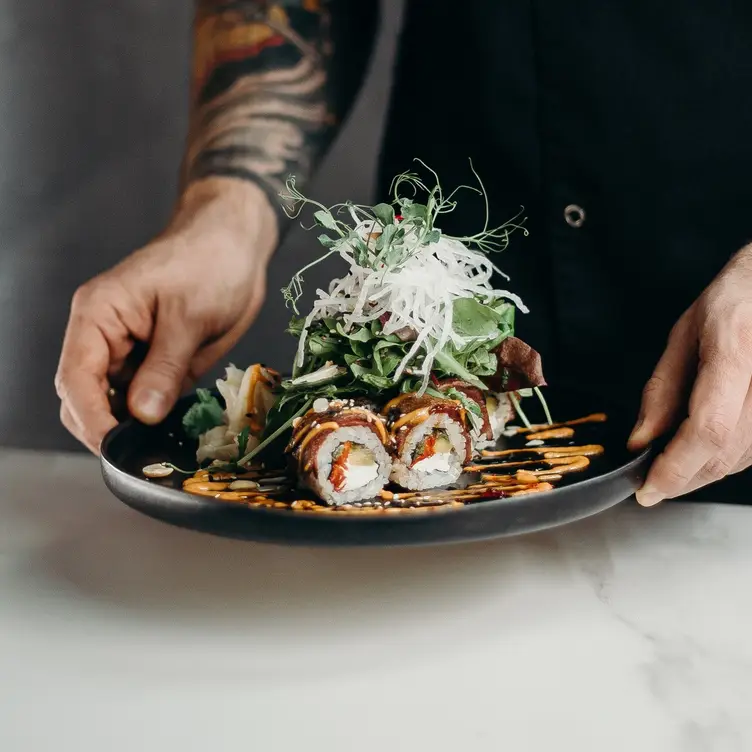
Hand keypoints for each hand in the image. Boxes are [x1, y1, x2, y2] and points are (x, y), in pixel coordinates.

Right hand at [55, 178, 276, 452]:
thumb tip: (143, 415)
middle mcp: (105, 335)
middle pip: (85, 396)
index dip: (92, 418)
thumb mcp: (190, 316)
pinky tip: (174, 430)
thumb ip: (165, 368)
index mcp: (99, 315)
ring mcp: (129, 351)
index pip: (76, 377)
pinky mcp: (154, 361)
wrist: (236, 242)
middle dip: (107, 429)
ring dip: (132, 427)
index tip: (116, 447)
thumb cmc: (210, 260)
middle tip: (142, 456)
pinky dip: (155, 417)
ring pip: (114, 403)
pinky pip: (145, 398)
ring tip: (161, 448)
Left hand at [628, 246, 751, 504]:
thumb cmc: (734, 301)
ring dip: (702, 473)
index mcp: (736, 350)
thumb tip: (640, 441)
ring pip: (743, 460)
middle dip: (682, 478)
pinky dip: (725, 460)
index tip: (647, 489)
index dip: (676, 467)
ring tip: (672, 465)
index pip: (708, 428)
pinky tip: (703, 451)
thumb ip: (662, 391)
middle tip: (651, 483)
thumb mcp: (684, 336)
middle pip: (726, 453)